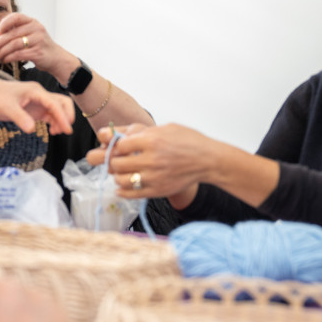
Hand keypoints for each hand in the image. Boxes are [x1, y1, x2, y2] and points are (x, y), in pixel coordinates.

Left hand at [0, 12, 78, 81]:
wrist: (56, 58)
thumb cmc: (38, 46)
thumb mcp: (30, 34)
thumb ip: (16, 33)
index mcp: (32, 21)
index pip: (16, 16)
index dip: (4, 23)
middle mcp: (36, 28)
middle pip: (12, 34)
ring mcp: (38, 40)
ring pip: (14, 44)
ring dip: (1, 52)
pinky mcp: (38, 52)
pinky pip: (19, 54)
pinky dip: (9, 57)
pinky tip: (4, 60)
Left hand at [0, 79, 74, 134]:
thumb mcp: (6, 108)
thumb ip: (20, 118)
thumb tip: (31, 129)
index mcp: (35, 91)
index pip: (54, 103)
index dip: (62, 116)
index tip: (67, 129)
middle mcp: (39, 95)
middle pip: (62, 103)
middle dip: (66, 116)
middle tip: (65, 131)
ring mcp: (37, 102)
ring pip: (57, 110)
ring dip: (60, 120)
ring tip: (56, 132)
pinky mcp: (34, 110)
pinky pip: (50, 115)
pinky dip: (54, 122)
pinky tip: (52, 131)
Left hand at [86, 123, 211, 205]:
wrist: (209, 160)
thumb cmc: (188, 141)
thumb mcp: (165, 128)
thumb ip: (139, 131)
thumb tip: (114, 134)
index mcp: (152, 140)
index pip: (118, 145)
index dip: (114, 145)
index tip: (116, 146)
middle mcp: (151, 159)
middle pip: (116, 163)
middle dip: (112, 161)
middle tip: (115, 160)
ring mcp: (154, 177)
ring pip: (121, 180)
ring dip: (117, 175)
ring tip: (122, 172)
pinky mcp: (158, 191)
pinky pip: (131, 193)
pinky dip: (122, 190)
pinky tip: (123, 185)